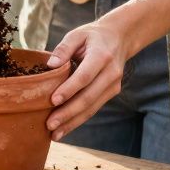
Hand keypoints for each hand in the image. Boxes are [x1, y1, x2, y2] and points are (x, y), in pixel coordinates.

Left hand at [44, 21, 131, 140]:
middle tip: (50, 124)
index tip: (53, 100)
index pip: (84, 76)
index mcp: (102, 56)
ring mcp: (113, 85)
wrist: (119, 38)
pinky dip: (78, 120)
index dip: (69, 89)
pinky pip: (94, 109)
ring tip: (55, 134)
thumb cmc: (92, 36)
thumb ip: (63, 48)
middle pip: (88, 97)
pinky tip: (64, 129)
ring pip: (92, 108)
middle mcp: (111, 73)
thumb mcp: (77, 34)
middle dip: (68, 113)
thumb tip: (50, 65)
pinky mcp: (111, 93)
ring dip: (73, 122)